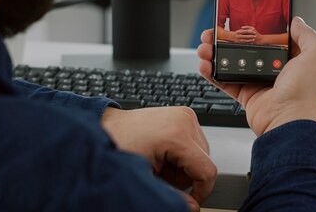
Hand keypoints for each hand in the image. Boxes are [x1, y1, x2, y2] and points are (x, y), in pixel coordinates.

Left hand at [101, 106, 216, 210]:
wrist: (108, 126)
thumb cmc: (119, 146)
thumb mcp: (146, 177)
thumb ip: (172, 194)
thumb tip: (193, 207)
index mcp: (177, 135)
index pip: (207, 170)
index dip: (202, 191)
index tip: (191, 200)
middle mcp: (185, 120)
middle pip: (204, 162)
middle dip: (185, 175)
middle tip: (160, 172)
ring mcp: (185, 115)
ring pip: (201, 152)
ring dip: (184, 163)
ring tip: (160, 160)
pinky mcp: (184, 114)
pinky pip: (195, 141)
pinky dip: (183, 151)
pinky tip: (164, 151)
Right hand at [198, 17, 315, 135]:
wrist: (289, 121)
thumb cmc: (306, 91)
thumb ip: (307, 35)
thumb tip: (296, 21)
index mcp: (293, 58)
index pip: (271, 36)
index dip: (256, 26)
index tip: (240, 17)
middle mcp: (276, 69)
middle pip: (246, 47)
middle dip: (229, 38)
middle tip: (215, 32)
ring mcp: (259, 82)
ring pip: (232, 62)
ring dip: (216, 53)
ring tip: (205, 46)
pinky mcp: (246, 95)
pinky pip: (225, 81)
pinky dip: (212, 73)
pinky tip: (205, 64)